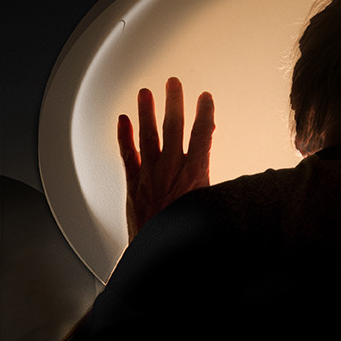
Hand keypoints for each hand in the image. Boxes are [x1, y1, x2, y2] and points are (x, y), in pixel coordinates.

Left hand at [117, 77, 214, 241]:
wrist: (159, 257)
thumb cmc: (187, 234)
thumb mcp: (211, 203)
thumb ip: (212, 176)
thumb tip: (217, 154)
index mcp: (194, 175)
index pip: (202, 135)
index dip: (205, 113)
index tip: (206, 98)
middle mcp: (170, 170)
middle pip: (173, 127)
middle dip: (174, 103)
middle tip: (173, 83)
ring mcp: (149, 176)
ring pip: (148, 136)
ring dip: (146, 112)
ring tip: (145, 93)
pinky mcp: (133, 185)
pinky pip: (127, 155)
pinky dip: (124, 137)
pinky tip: (122, 121)